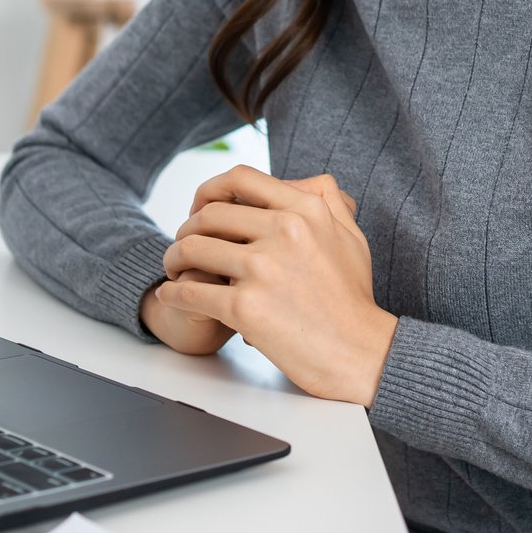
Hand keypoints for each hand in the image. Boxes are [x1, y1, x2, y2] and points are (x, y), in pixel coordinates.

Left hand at [157, 167, 398, 405]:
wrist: (359, 353)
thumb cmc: (354, 299)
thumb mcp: (351, 236)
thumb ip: (328, 201)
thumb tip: (304, 182)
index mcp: (305, 209)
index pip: (240, 179)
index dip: (210, 190)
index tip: (200, 207)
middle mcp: (283, 231)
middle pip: (209, 215)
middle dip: (186, 228)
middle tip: (183, 246)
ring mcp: (262, 269)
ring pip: (191, 249)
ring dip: (173, 259)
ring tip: (174, 270)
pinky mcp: (245, 307)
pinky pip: (190, 292)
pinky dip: (173, 294)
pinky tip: (172, 295)